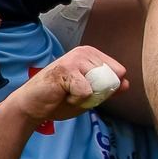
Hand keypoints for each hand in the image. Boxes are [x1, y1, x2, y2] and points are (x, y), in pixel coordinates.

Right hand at [7, 46, 125, 124]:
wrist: (30, 107)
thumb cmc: (58, 100)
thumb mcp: (89, 95)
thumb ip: (108, 89)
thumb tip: (127, 84)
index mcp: (92, 55)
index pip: (119, 72)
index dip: (107, 88)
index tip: (85, 89)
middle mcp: (85, 52)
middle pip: (112, 78)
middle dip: (96, 93)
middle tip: (74, 92)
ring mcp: (75, 58)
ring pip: (100, 85)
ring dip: (85, 97)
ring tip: (67, 93)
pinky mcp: (67, 69)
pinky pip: (86, 92)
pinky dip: (76, 100)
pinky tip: (61, 94)